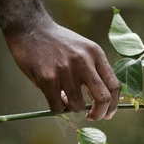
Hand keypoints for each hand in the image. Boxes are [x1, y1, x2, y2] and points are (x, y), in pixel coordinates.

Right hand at [0, 0, 119, 119]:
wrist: (29, 27)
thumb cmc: (57, 41)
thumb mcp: (83, 49)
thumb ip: (93, 70)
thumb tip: (101, 101)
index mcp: (95, 54)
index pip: (114, 85)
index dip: (113, 105)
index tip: (107, 113)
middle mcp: (84, 61)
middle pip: (103, 99)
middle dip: (100, 114)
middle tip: (92, 117)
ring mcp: (65, 70)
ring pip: (77, 106)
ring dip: (72, 108)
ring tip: (65, 98)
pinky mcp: (47, 78)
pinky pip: (57, 107)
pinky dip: (57, 108)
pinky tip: (54, 97)